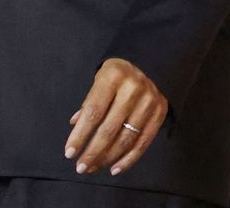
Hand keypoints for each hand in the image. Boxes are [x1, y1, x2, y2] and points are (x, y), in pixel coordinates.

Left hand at [64, 57, 167, 176]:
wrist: (151, 61)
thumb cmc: (118, 72)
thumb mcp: (100, 78)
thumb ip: (89, 102)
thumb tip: (75, 125)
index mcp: (113, 77)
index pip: (93, 112)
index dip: (80, 135)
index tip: (69, 152)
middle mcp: (132, 89)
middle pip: (109, 129)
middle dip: (92, 152)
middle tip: (80, 167)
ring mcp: (148, 102)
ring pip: (125, 139)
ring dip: (107, 158)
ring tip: (93, 167)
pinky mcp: (160, 113)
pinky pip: (143, 143)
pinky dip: (128, 159)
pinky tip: (114, 168)